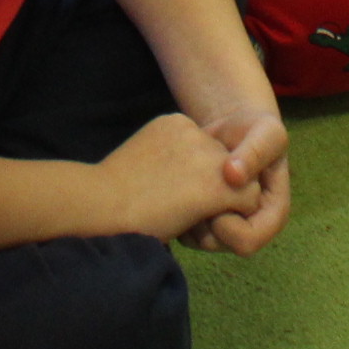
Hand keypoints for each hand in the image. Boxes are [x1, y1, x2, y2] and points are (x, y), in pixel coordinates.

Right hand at [98, 111, 260, 241]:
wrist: (100, 203)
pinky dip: (232, 219)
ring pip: (242, 184)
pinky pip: (248, 202)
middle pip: (225, 165)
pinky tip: (199, 224)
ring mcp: (210, 155)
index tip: (166, 195)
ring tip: (187, 219)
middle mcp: (197, 131)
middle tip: (180, 212)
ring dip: (221, 205)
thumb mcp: (142, 162)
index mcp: (175, 123)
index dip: (193, 180)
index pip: (204, 152)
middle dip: (211, 191)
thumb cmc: (109, 194)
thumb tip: (181, 185)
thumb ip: (167, 163)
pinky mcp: (221, 182)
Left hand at [178, 110, 290, 254]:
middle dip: (202, 219)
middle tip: (192, 186)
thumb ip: (255, 152)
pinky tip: (173, 186)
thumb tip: (233, 176)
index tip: (216, 193)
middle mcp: (247, 227)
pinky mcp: (203, 218)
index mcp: (271, 216)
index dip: (228, 223)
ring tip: (183, 183)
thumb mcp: (267, 132)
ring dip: (185, 215)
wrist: (230, 127)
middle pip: (218, 245)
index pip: (247, 242)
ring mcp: (224, 226)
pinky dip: (174, 211)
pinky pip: (182, 230)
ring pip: (197, 241)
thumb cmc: (255, 129)